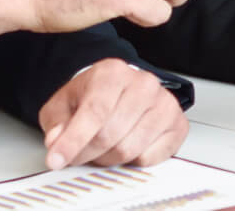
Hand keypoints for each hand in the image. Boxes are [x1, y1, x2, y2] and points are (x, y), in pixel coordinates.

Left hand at [37, 58, 187, 169]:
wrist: (123, 91)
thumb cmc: (94, 96)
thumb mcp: (64, 104)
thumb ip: (56, 122)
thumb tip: (57, 141)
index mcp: (113, 72)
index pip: (94, 112)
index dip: (73, 140)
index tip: (56, 159)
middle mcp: (143, 84)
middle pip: (110, 136)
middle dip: (88, 153)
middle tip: (79, 153)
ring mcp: (164, 103)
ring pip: (128, 150)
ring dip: (108, 158)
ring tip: (102, 147)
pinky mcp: (177, 124)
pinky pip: (148, 158)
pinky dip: (131, 161)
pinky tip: (125, 144)